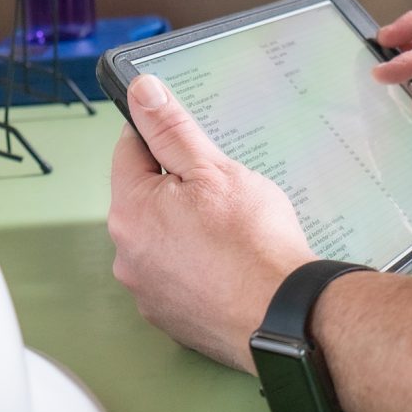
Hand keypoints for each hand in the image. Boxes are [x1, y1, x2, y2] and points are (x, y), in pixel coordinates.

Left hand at [108, 75, 317, 369]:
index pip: (129, 151)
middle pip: (146, 199)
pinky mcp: (171, 318)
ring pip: (162, 239)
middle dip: (178, 187)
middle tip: (223, 190)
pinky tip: (230, 263)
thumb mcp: (213, 170)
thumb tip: (140, 92)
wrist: (284, 316)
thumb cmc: (252, 242)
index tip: (191, 142)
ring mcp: (147, 292)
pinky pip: (178, 276)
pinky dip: (198, 266)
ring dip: (187, 228)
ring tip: (231, 230)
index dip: (162, 138)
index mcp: (130, 212)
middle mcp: (127, 255)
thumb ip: (171, 130)